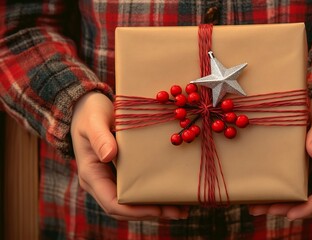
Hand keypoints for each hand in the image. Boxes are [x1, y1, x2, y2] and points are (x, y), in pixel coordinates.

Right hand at [71, 92, 188, 220]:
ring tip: (182, 208)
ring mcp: (111, 179)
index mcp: (92, 175)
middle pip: (126, 208)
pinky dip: (154, 194)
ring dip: (157, 207)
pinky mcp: (122, 173)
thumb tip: (109, 155)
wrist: (88, 106)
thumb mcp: (93, 121)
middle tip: (179, 212)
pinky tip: (173, 193)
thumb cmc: (90, 113)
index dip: (136, 210)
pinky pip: (138, 189)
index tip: (158, 210)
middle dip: (152, 213)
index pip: (113, 203)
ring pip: (134, 202)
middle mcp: (101, 182)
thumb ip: (99, 137)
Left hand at [248, 94, 311, 219]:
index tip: (292, 213)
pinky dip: (279, 197)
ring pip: (303, 202)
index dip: (310, 206)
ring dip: (281, 208)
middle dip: (292, 210)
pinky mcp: (305, 175)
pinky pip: (294, 192)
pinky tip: (259, 199)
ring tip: (256, 209)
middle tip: (266, 211)